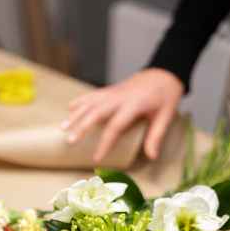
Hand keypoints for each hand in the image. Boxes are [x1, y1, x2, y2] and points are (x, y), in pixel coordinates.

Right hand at [63, 68, 182, 162]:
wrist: (164, 72)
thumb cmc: (166, 95)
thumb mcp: (165, 116)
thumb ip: (156, 136)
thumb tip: (151, 157)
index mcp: (134, 105)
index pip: (115, 126)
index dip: (105, 143)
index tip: (96, 158)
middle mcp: (119, 97)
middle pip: (95, 112)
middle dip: (81, 127)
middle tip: (70, 141)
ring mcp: (113, 91)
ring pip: (90, 102)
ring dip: (75, 114)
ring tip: (62, 128)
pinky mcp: (111, 89)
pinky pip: (92, 95)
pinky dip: (80, 101)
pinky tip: (69, 109)